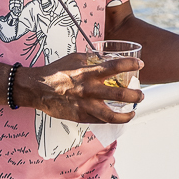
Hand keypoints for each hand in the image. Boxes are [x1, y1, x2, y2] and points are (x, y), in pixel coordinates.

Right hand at [16, 53, 143, 123]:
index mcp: (88, 72)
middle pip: (120, 95)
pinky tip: (115, 117)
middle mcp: (89, 90)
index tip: (140, 64)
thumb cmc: (56, 72)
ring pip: (112, 115)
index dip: (131, 65)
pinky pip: (99, 121)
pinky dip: (110, 120)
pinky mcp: (80, 117)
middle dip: (135, 95)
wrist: (38, 89)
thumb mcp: (75, 58)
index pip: (115, 67)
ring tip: (132, 112)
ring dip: (127, 115)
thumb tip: (108, 58)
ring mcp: (85, 106)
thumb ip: (92, 58)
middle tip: (140, 94)